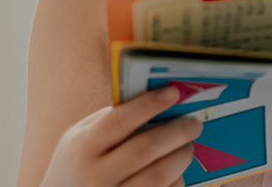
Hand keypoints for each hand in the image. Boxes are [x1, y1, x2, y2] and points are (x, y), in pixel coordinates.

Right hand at [42, 85, 202, 186]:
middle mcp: (94, 177)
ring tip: (186, 147)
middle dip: (177, 132)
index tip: (173, 92)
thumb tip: (156, 100)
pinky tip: (176, 172)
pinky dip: (177, 181)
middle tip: (194, 123)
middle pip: (146, 148)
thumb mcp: (80, 138)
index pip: (119, 121)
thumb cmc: (78, 165)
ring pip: (159, 176)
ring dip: (181, 157)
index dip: (149, 104)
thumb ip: (110, 119)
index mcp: (81, 149)